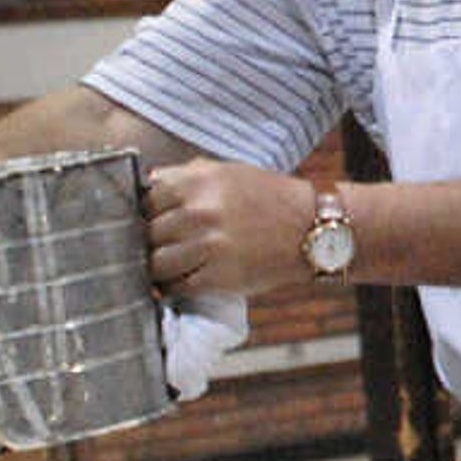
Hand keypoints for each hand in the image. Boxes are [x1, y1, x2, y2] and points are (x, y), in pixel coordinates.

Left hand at [139, 158, 315, 299]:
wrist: (313, 229)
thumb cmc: (271, 199)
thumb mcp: (230, 172)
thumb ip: (187, 176)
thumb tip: (148, 183)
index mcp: (200, 181)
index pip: (146, 201)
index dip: (149, 213)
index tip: (155, 221)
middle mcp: (201, 212)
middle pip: (147, 233)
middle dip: (153, 241)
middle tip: (164, 245)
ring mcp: (210, 246)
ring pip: (156, 264)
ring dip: (160, 268)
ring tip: (172, 266)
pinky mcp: (219, 278)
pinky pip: (177, 287)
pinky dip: (175, 288)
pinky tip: (186, 280)